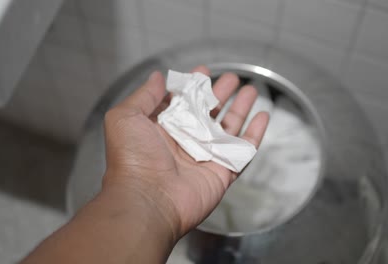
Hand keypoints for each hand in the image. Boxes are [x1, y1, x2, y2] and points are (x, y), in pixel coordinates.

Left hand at [102, 66, 268, 240]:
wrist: (148, 200)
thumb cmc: (132, 160)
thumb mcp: (125, 118)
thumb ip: (144, 95)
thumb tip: (157, 77)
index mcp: (162, 128)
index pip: (182, 102)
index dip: (193, 86)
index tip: (203, 72)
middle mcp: (185, 141)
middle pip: (209, 112)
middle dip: (220, 94)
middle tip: (232, 79)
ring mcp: (205, 156)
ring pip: (228, 128)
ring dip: (240, 108)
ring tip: (250, 90)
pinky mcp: (222, 172)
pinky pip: (244, 151)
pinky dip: (255, 134)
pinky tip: (262, 117)